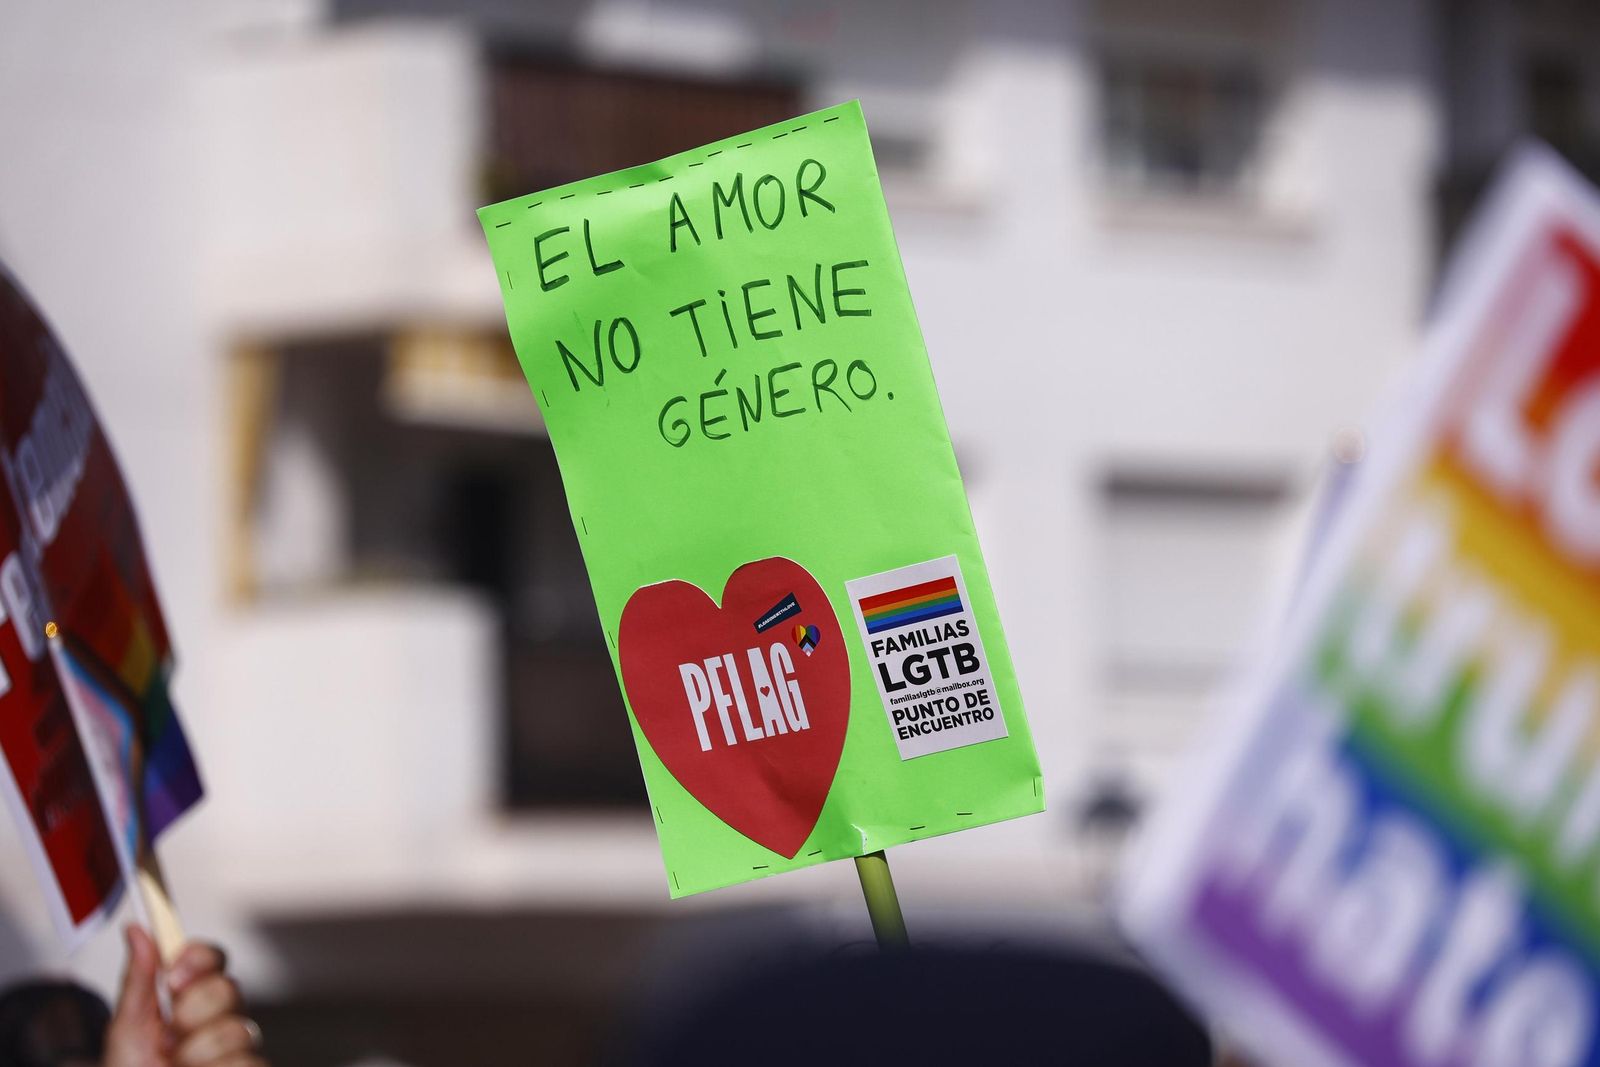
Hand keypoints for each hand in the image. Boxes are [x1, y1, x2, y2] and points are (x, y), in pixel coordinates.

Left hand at [104, 925, 266, 1066]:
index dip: (198, 960)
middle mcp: (218, 1020)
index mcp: (188, 1001)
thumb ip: (138, 980)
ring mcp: (237, 1049)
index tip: (174, 977)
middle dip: (194, 1013)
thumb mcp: (125, 1033)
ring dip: (200, 1054)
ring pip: (240, 1030)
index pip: (211, 960)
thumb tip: (137, 930)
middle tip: (169, 1038)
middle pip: (229, 988)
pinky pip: (250, 1061)